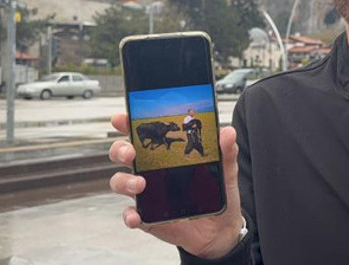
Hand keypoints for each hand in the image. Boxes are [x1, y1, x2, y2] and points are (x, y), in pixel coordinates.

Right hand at [109, 113, 243, 258]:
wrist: (221, 228)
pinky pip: (131, 215)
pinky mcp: (148, 216)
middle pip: (123, 154)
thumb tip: (227, 133)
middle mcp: (152, 171)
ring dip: (124, 181)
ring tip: (140, 184)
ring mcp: (148, 194)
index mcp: (166, 154)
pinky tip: (136, 215)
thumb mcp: (225, 171)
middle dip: (121, 149)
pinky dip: (129, 215)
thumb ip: (226, 152)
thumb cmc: (217, 194)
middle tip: (131, 152)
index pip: (144, 134)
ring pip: (120, 182)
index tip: (122, 118)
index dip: (128, 124)